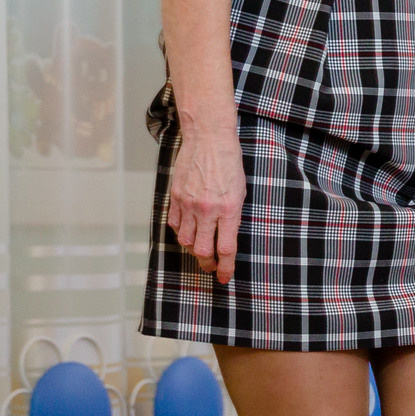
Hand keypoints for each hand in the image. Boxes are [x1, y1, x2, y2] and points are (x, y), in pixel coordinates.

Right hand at [165, 123, 245, 284]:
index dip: (225, 267)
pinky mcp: (175, 196)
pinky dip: (180, 233)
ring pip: (185, 240)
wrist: (208, 138)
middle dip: (208, 264)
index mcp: (229, 209)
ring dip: (193, 251)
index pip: (226, 248)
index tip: (225, 277)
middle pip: (202, 250)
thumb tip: (226, 237)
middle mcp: (207, 209)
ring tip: (200, 252)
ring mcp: (188, 204)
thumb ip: (233, 216)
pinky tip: (188, 233)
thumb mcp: (241, 191)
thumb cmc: (230, 163)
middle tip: (211, 268)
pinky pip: (173, 224)